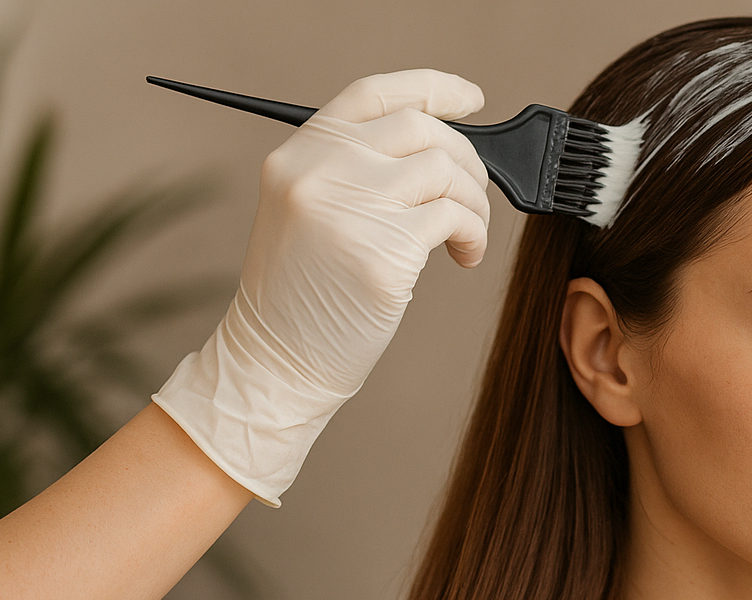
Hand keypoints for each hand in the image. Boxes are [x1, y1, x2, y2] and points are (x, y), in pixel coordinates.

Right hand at [153, 69, 492, 505]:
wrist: (276, 360)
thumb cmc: (302, 295)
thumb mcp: (310, 212)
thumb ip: (356, 171)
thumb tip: (438, 151)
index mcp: (300, 153)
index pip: (376, 93)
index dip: (433, 88)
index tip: (473, 98)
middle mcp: (321, 170)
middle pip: (422, 130)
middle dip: (466, 162)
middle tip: (472, 199)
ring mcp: (351, 209)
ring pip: (447, 172)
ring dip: (474, 204)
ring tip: (467, 236)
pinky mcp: (383, 253)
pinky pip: (454, 219)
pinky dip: (474, 235)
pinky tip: (464, 257)